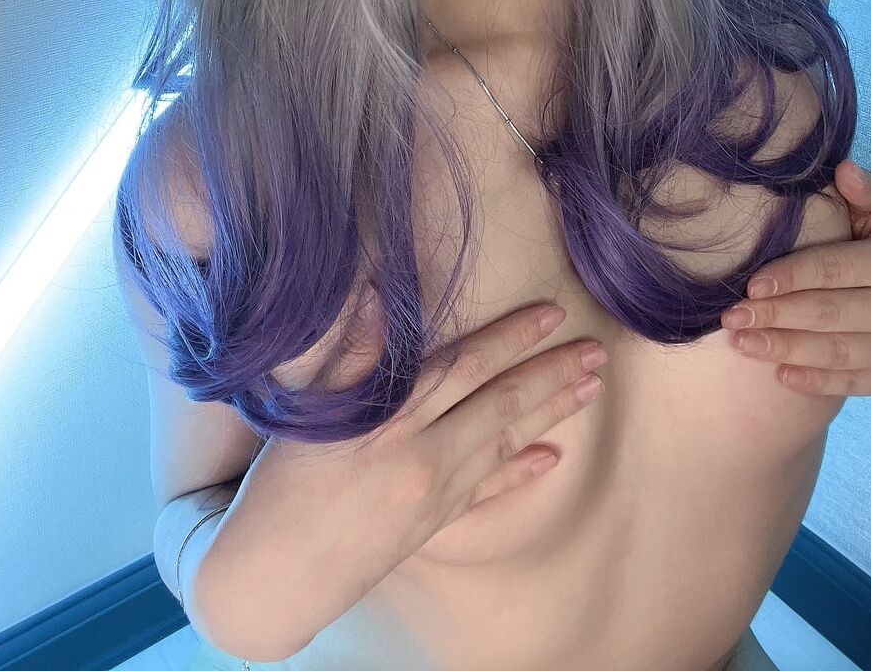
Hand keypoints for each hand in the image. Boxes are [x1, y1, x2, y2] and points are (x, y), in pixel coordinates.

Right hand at [203, 296, 608, 660]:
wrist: (272, 578)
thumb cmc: (280, 488)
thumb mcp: (311, 414)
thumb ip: (351, 355)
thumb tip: (375, 293)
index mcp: (392, 421)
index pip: (466, 366)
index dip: (511, 337)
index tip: (552, 313)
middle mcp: (424, 456)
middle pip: (500, 406)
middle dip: (551, 376)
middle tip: (598, 353)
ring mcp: (434, 494)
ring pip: (504, 444)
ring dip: (551, 414)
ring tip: (590, 390)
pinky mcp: (433, 524)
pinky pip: (488, 493)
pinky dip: (521, 473)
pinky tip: (552, 458)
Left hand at [720, 160, 870, 396]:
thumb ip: (863, 192)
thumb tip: (844, 169)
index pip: (833, 269)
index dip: (790, 276)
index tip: (749, 283)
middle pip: (828, 313)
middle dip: (774, 315)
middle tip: (731, 318)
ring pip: (835, 351)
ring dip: (783, 349)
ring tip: (741, 343)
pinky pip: (851, 383)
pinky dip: (815, 381)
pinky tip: (779, 375)